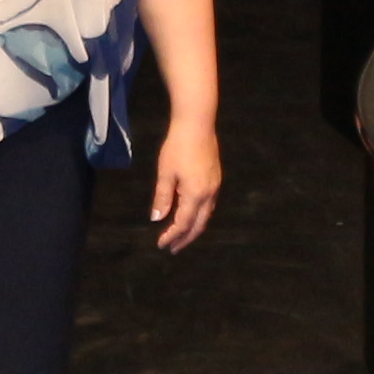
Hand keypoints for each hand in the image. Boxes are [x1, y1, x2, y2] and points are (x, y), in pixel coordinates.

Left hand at [146, 118, 224, 253]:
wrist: (198, 124)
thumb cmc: (177, 147)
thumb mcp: (165, 173)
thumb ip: (162, 197)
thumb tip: (157, 219)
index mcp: (195, 195)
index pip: (183, 223)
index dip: (171, 236)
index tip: (161, 245)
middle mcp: (209, 194)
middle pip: (199, 225)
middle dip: (186, 238)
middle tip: (173, 249)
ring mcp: (215, 186)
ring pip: (206, 216)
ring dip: (194, 228)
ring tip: (182, 235)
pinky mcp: (216, 179)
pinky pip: (209, 205)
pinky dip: (200, 216)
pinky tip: (192, 214)